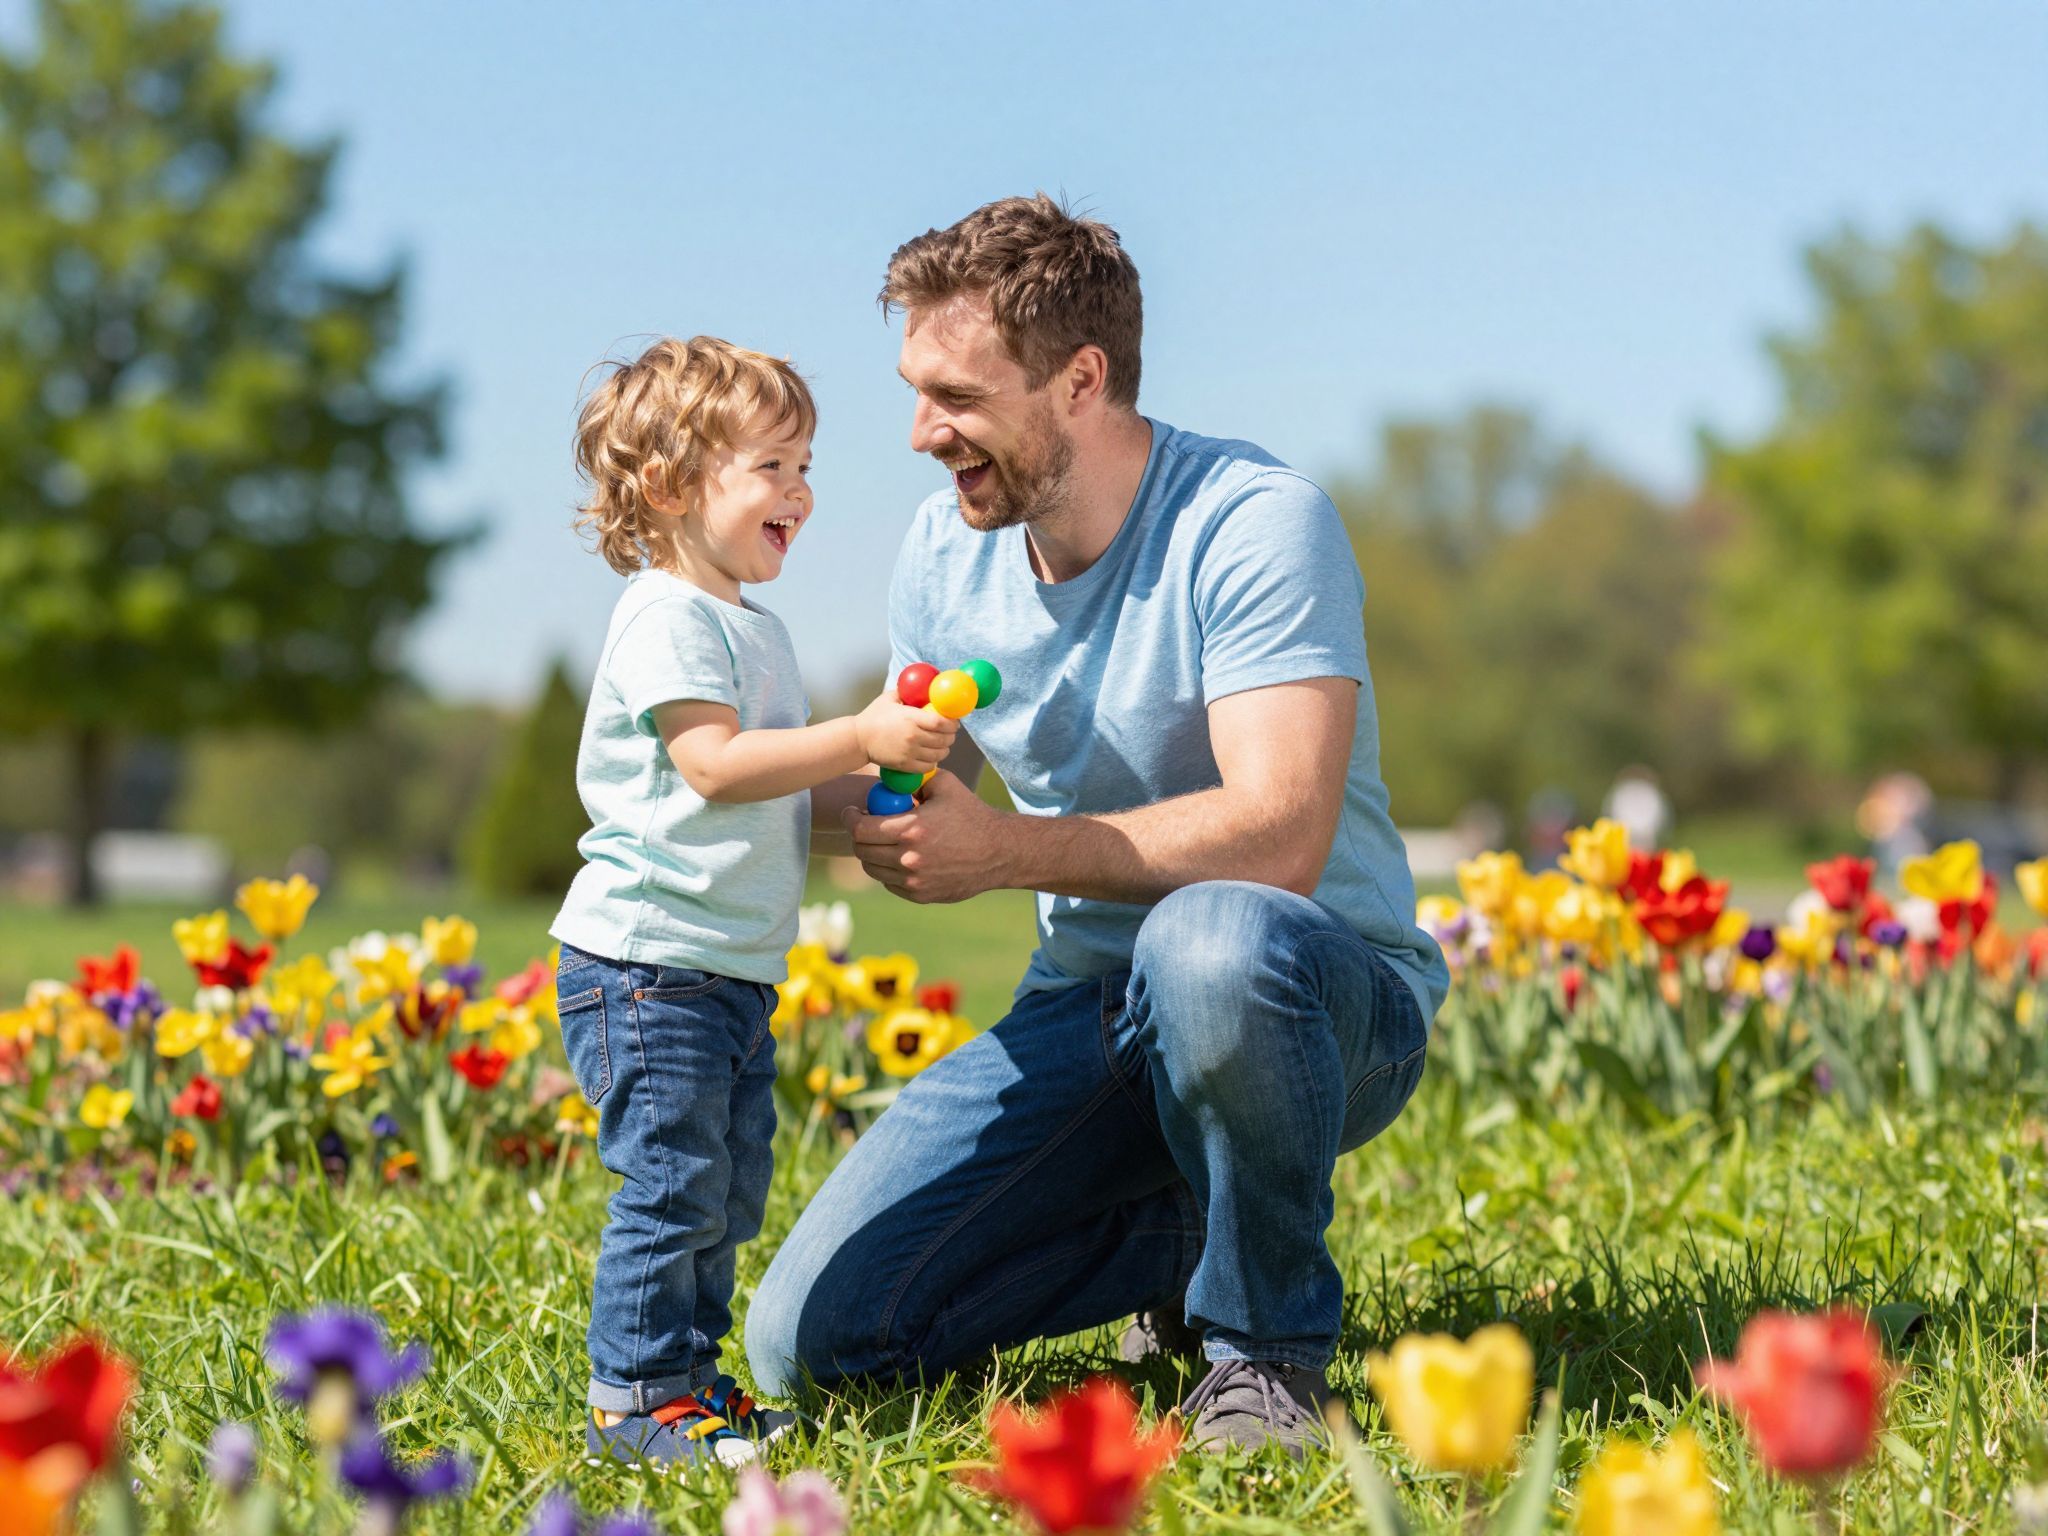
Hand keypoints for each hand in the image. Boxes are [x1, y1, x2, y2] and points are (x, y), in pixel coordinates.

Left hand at [841, 769, 1005, 902]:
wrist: (999, 852)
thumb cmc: (971, 815)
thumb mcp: (945, 785)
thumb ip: (913, 779)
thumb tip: (887, 779)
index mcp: (912, 829)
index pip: (861, 829)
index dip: (851, 819)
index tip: (852, 812)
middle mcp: (909, 858)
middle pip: (862, 851)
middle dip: (859, 836)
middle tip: (865, 826)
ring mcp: (914, 880)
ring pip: (873, 869)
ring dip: (872, 854)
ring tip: (883, 840)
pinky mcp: (920, 895)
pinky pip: (890, 883)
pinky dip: (889, 870)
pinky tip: (901, 856)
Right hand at [855, 690, 957, 773]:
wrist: (858, 739)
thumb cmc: (873, 717)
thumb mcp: (889, 699)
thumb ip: (905, 693)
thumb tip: (920, 687)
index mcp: (911, 718)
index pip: (942, 722)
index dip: (953, 723)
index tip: (954, 722)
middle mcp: (914, 736)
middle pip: (944, 739)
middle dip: (951, 736)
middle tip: (949, 733)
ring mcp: (910, 752)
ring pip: (939, 754)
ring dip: (944, 749)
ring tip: (942, 745)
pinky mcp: (906, 765)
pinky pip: (929, 766)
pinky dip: (933, 761)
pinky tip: (931, 756)